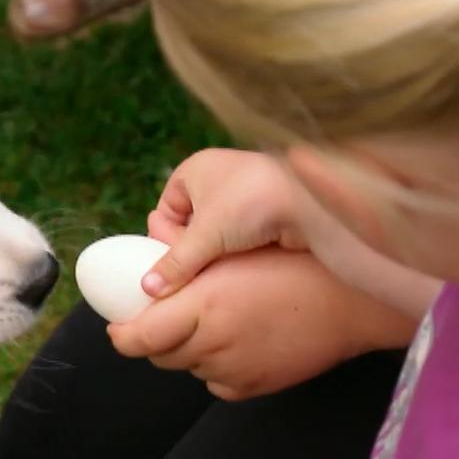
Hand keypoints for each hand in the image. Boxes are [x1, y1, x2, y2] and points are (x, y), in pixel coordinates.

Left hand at [106, 248, 410, 398]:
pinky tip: (238, 340)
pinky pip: (217, 382)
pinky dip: (217, 366)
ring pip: (189, 367)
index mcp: (203, 305)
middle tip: (169, 313)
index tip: (118, 326)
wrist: (351, 300)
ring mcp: (233, 370)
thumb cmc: (294, 263)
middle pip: (159, 355)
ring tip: (215, 320)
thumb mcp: (233, 251)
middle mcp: (213, 343)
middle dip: (156, 337)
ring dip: (189, 348)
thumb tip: (147, 247)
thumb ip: (183, 258)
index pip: (138, 337)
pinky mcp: (253, 387)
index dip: (121, 335)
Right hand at [142, 149, 307, 297]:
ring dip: (212, 257)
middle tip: (192, 275)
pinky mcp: (265, 214)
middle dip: (189, 251)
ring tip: (216, 275)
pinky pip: (238, 240)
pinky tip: (238, 271)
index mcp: (194, 170)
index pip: (164, 211)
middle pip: (188, 226)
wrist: (311, 201)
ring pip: (214, 237)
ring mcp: (242, 196)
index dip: (165, 239)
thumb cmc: (251, 203)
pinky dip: (235, 256)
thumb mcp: (205, 236)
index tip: (172, 264)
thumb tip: (148, 288)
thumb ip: (174, 264)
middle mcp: (217, 178)